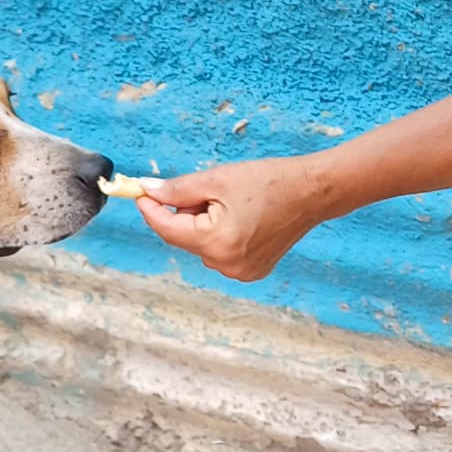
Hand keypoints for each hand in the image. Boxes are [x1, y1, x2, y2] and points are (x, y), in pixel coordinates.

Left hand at [133, 155, 331, 280]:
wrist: (311, 193)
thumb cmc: (269, 182)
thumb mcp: (216, 180)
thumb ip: (177, 189)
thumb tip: (149, 192)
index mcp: (216, 242)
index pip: (168, 230)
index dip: (151, 211)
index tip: (140, 194)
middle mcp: (227, 264)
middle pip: (185, 238)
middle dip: (185, 214)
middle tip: (203, 190)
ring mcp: (241, 272)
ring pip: (202, 245)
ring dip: (203, 225)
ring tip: (230, 203)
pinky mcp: (251, 271)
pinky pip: (220, 252)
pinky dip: (220, 235)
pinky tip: (240, 218)